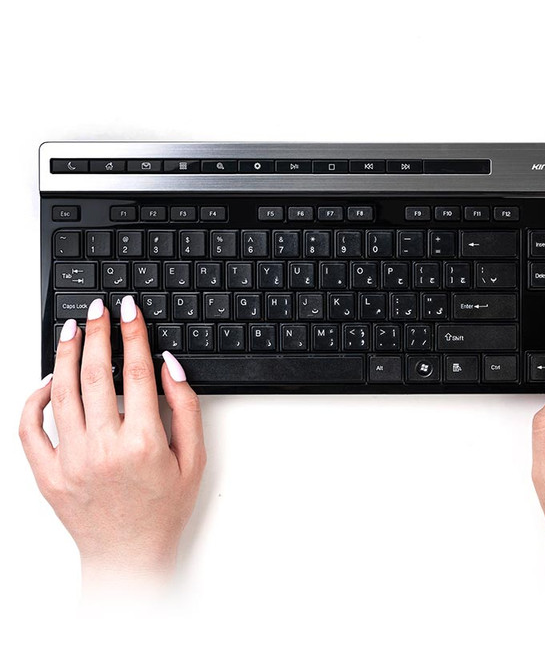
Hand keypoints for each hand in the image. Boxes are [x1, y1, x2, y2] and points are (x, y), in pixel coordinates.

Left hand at [19, 295, 205, 589]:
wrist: (129, 556)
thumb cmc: (163, 510)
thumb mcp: (194, 458)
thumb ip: (186, 407)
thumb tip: (169, 366)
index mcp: (143, 442)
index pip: (138, 371)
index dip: (134, 333)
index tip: (129, 309)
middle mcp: (103, 448)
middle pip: (97, 374)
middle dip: (98, 333)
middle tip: (97, 308)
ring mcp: (71, 461)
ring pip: (62, 394)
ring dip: (66, 355)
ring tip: (71, 329)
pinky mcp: (48, 475)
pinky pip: (30, 430)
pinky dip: (35, 400)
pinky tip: (48, 380)